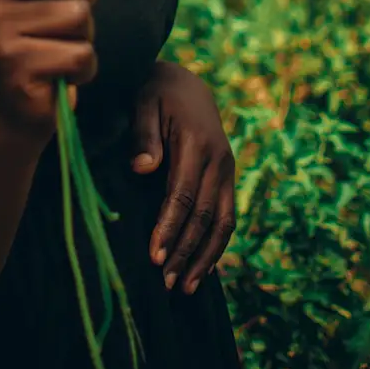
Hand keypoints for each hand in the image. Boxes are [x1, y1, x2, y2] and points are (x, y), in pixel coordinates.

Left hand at [132, 60, 235, 295]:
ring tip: (184, 287)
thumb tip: (142, 169)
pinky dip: (217, 244)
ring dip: (205, 257)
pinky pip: (227, 215)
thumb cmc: (155, 90)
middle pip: (205, 215)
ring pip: (223, 221)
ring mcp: (227, 169)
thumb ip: (143, 133)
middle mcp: (219, 159)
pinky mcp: (227, 176)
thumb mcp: (143, 100)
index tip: (155, 256)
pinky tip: (202, 269)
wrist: (185, 81)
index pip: (184, 195)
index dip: (170, 227)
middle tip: (165, 282)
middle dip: (186, 251)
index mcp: (197, 142)